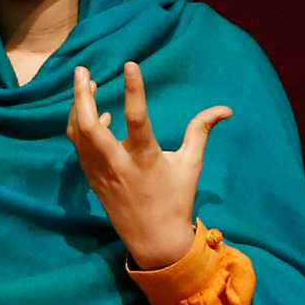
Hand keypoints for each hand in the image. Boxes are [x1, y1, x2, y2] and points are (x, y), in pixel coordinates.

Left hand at [66, 63, 231, 269]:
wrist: (153, 240)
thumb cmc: (176, 199)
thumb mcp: (191, 165)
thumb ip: (201, 131)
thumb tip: (226, 108)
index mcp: (145, 158)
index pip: (137, 118)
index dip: (133, 90)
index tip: (129, 64)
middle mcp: (118, 163)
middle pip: (89, 127)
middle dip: (81, 96)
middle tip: (81, 71)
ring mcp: (100, 171)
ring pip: (78, 134)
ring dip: (78, 107)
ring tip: (85, 83)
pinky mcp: (91, 177)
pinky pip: (79, 146)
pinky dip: (81, 126)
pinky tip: (94, 114)